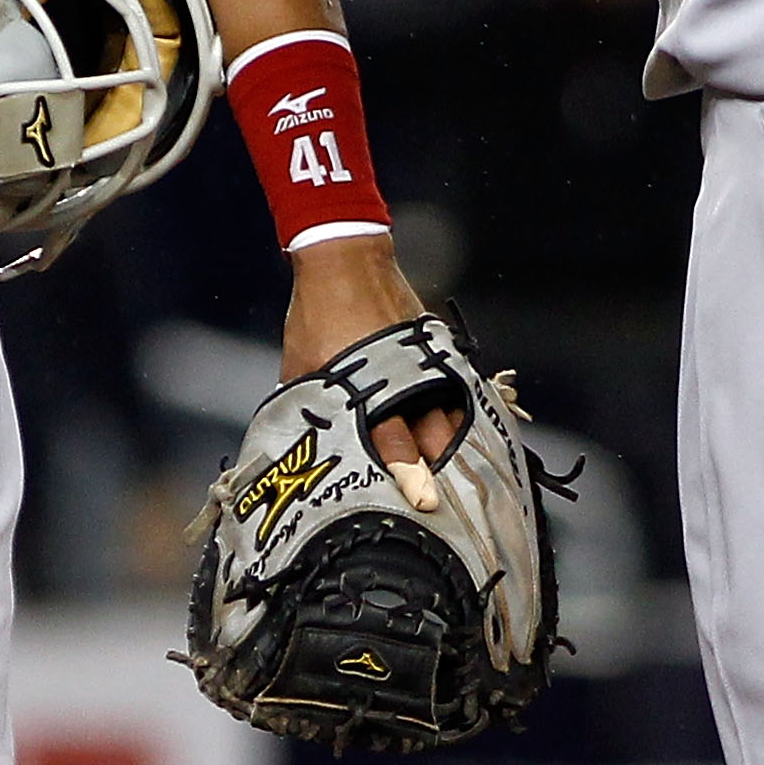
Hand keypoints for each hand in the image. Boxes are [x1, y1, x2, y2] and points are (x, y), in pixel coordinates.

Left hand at [284, 234, 460, 503]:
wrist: (345, 260)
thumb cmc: (316, 316)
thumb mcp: (301, 366)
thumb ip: (303, 406)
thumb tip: (293, 443)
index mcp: (364, 387)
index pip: (391, 441)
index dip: (407, 474)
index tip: (424, 502)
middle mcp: (401, 378)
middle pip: (432, 436)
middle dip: (440, 472)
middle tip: (447, 504)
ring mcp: (423, 363)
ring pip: (452, 417)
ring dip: (456, 448)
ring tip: (464, 480)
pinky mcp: (436, 350)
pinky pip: (458, 391)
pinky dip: (463, 416)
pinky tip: (469, 438)